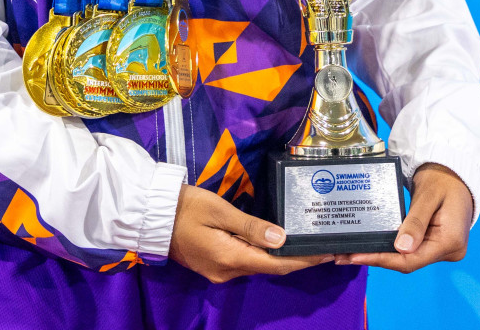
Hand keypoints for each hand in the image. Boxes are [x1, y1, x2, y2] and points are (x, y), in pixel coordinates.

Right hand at [168, 184, 334, 283]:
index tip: (327, 254)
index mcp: (231, 258)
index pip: (276, 264)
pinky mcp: (214, 264)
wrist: (152, 214)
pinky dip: (263, 253)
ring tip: (303, 241)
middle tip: (321, 245)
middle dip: (296, 258)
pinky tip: (274, 242)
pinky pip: (245, 261)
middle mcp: (227, 271)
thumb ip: (251, 226)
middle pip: (269, 267)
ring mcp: (219, 271)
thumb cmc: (185, 207)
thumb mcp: (219, 210)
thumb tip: (281, 238)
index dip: (303, 260)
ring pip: (257, 264)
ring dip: (280, 256)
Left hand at [338, 163, 471, 271]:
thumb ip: (415, 221)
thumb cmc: (444, 179)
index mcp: (450, 241)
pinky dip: (391, 248)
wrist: (456, 174)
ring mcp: (442, 248)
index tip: (358, 256)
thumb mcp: (428, 196)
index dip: (383, 259)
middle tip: (345, 255)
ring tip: (351, 252)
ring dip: (381, 255)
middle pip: (408, 261)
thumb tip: (401, 248)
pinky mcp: (435, 243)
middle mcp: (449, 250)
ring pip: (407, 257)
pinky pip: (411, 249)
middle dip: (376, 258)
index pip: (412, 259)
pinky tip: (372, 245)